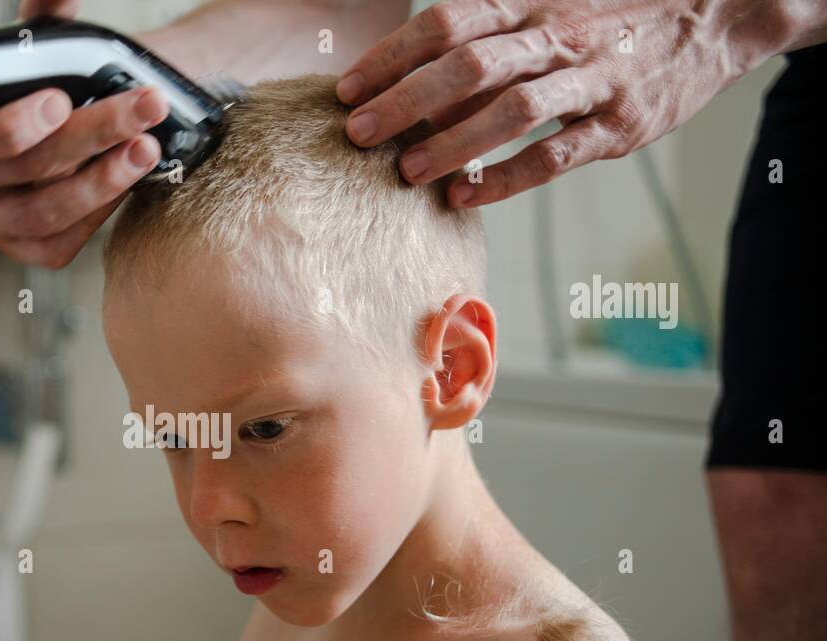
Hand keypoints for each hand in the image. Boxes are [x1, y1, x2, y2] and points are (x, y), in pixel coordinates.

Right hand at [0, 0, 167, 266]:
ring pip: (47, 213)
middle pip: (29, 167)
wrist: (48, 132)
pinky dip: (95, 217)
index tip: (61, 98)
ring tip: (146, 149)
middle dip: (93, 133)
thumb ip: (46, 16)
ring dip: (103, 181)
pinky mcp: (22, 247)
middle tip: (143, 108)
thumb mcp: (36, 50)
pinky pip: (58, 245)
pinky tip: (124, 185)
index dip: (18, 123)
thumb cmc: (35, 88)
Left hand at [336, 0, 780, 207]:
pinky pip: (556, 153)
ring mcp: (591, 78)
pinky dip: (507, 178)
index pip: (446, 22)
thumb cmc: (608, 18)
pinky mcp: (620, 123)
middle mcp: (556, 34)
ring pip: (512, 109)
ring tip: (406, 171)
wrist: (714, 13)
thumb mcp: (547, 4)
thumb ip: (487, 31)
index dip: (392, 56)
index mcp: (529, 2)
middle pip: (469, 63)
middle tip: (359, 133)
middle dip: (406, 100)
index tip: (348, 89)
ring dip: (453, 143)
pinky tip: (466, 198)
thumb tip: (410, 71)